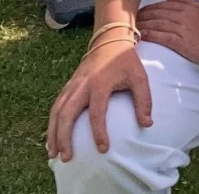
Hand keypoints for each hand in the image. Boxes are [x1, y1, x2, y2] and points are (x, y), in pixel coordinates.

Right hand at [47, 39, 150, 161]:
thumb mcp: (140, 77)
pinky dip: (51, 123)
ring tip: (53, 153)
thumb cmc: (126, 62)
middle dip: (64, 137)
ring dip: (52, 133)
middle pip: (67, 114)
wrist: (109, 40)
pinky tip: (51, 138)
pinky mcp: (68, 86)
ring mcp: (72, 85)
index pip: (97, 113)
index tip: (103, 149)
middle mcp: (82, 86)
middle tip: (66, 158)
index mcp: (100, 84)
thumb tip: (147, 124)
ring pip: (56, 112)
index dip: (99, 132)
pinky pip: (55, 107)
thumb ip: (144, 100)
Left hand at [137, 0, 198, 69]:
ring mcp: (183, 29)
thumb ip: (187, 1)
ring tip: (130, 27)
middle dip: (142, 15)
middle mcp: (184, 16)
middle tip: (129, 18)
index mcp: (189, 7)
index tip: (139, 10)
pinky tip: (141, 35)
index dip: (149, 7)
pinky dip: (150, 35)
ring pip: (158, 24)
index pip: (164, 5)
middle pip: (158, 13)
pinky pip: (162, 37)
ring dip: (143, 24)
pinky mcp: (182, 43)